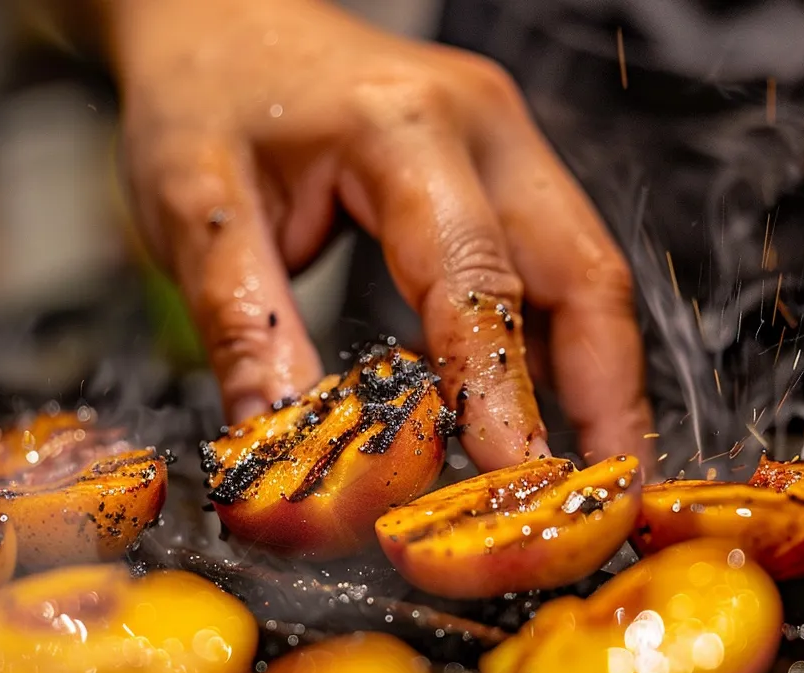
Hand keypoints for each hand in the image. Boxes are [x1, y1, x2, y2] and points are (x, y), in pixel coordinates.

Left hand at [102, 0, 653, 472]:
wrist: (219, 20)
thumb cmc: (206, 93)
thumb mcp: (196, 206)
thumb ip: (245, 327)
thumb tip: (285, 446)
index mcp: (404, 126)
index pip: (477, 278)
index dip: (502, 389)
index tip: (519, 478)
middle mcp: (482, 126)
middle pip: (583, 271)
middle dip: (607, 393)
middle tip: (604, 494)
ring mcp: (503, 144)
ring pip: (585, 272)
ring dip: (598, 377)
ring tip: (588, 472)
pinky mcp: (500, 171)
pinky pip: (553, 267)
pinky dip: (558, 346)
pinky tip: (545, 409)